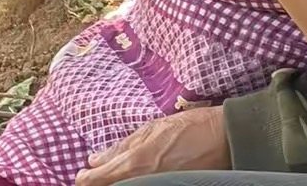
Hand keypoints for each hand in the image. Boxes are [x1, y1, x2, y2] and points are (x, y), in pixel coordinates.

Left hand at [74, 106, 229, 185]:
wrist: (224, 140)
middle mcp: (141, 181)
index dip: (85, 180)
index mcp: (136, 162)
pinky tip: (134, 178)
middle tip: (95, 176)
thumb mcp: (154, 128)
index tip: (82, 175)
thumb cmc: (191, 127)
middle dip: (99, 182)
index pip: (96, 181)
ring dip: (116, 182)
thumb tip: (95, 159)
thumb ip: (122, 146)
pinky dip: (132, 184)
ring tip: (116, 176)